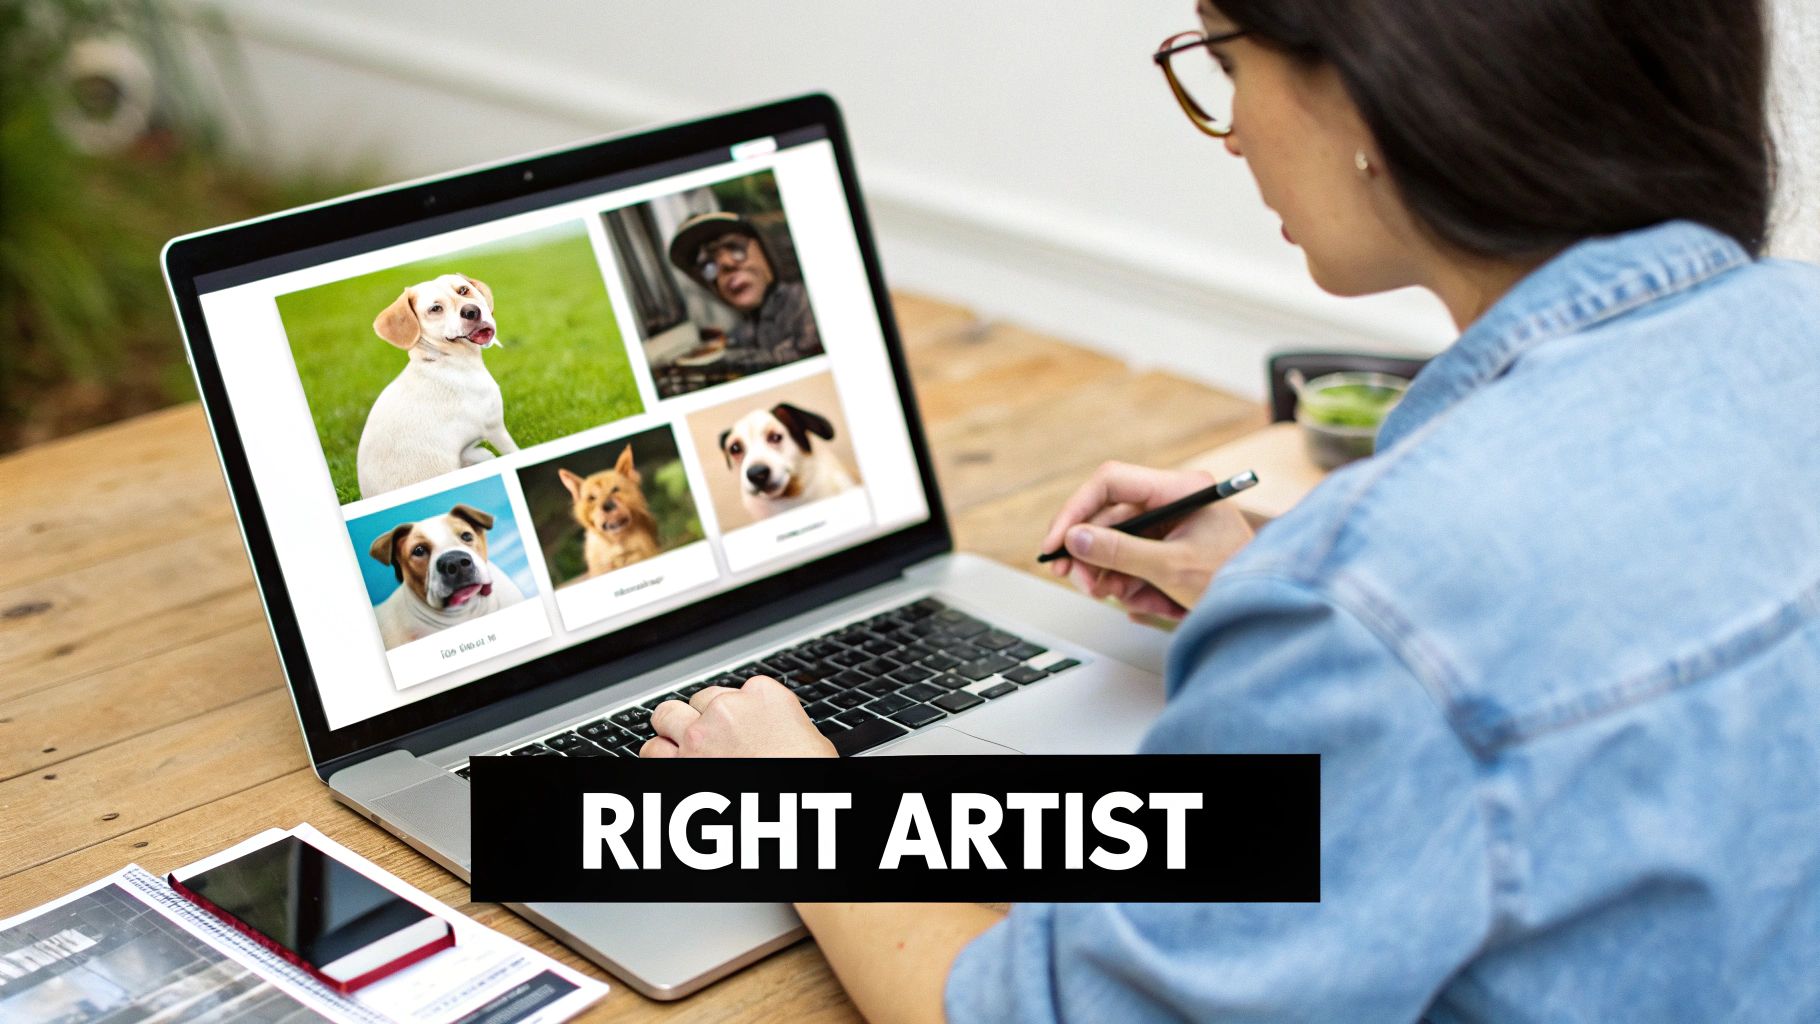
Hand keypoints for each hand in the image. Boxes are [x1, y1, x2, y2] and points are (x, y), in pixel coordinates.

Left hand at [641, 675, 836, 757]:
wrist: (794, 811)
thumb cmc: (805, 774)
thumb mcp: (808, 739)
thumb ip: (780, 723)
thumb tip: (773, 731)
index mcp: (763, 695)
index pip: (732, 691)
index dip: (732, 712)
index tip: (734, 727)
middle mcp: (727, 709)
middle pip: (697, 700)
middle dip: (701, 717)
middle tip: (709, 737)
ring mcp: (699, 734)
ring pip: (666, 717)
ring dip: (673, 731)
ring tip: (681, 745)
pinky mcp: (680, 761)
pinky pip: (652, 751)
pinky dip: (659, 756)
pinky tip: (669, 762)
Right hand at [1041, 461, 1254, 619]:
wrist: (1264, 610)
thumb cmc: (1235, 582)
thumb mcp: (1172, 568)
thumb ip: (1120, 552)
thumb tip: (1075, 539)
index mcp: (1180, 488)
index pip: (1111, 482)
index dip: (1077, 510)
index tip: (1058, 542)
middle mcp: (1171, 500)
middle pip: (1108, 516)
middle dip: (1092, 553)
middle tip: (1080, 581)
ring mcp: (1169, 525)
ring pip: (1115, 542)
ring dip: (1109, 574)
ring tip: (1119, 598)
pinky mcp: (1167, 548)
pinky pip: (1130, 560)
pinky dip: (1127, 584)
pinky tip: (1141, 602)